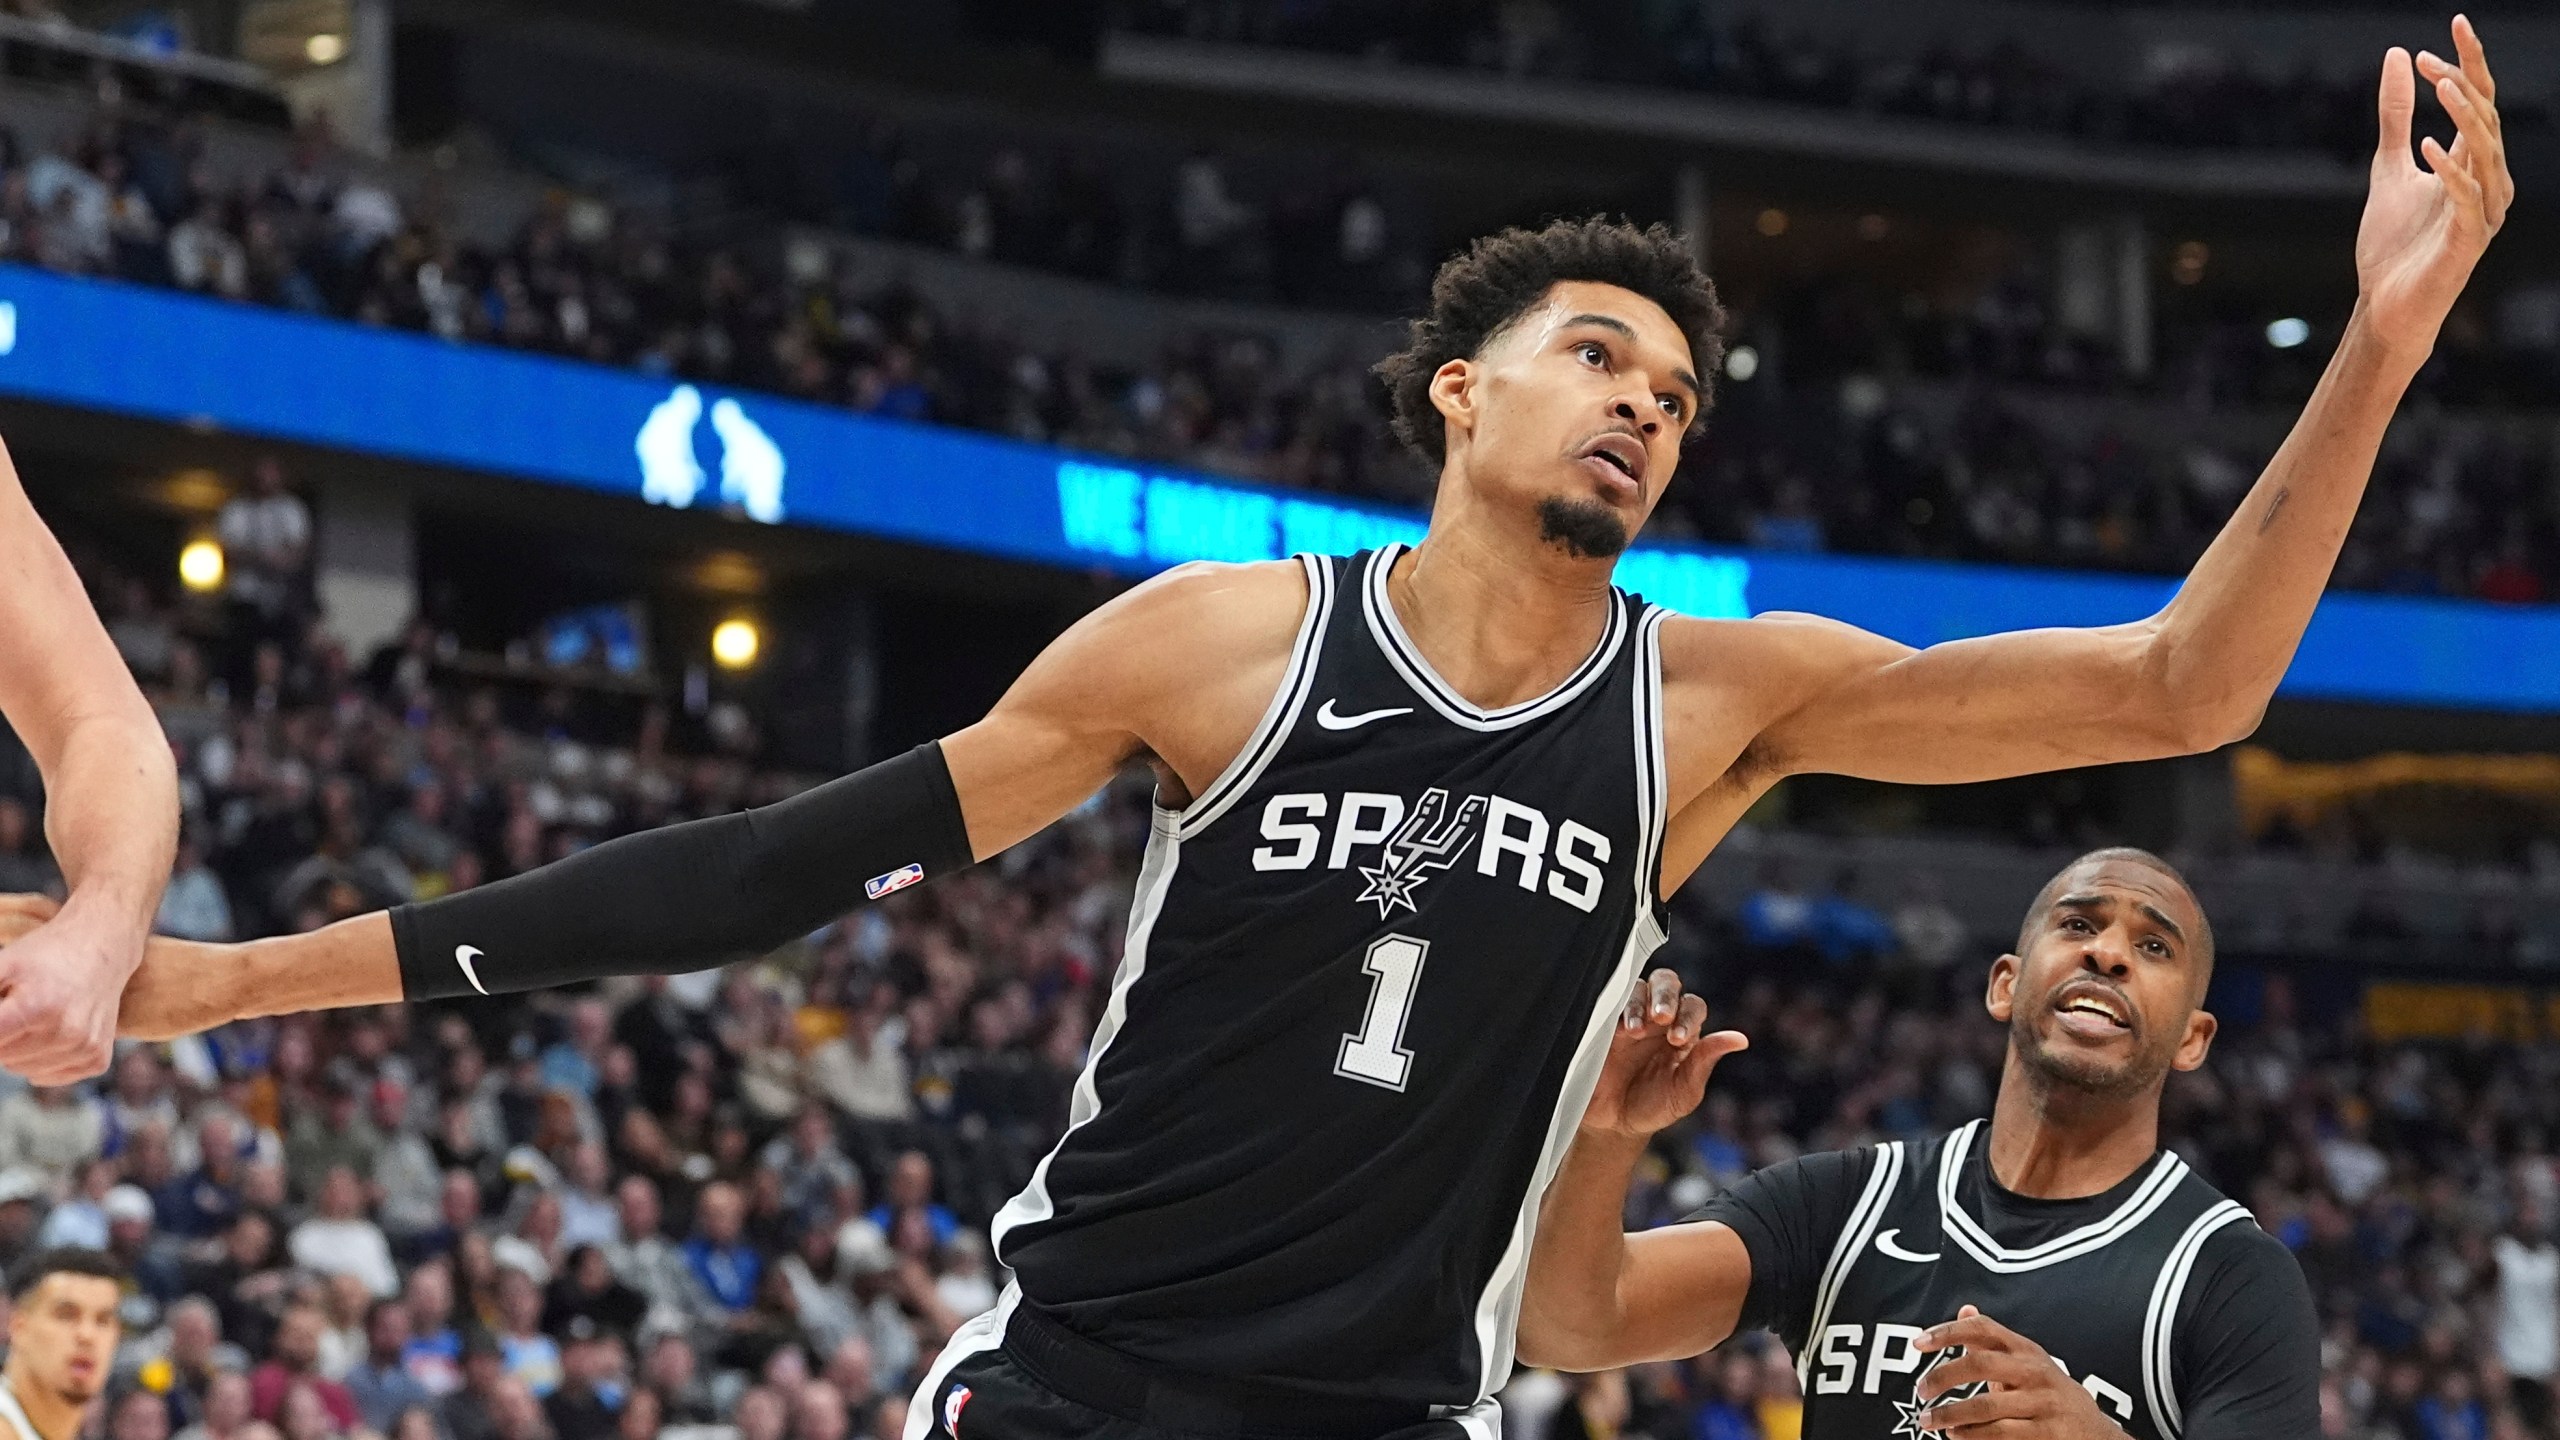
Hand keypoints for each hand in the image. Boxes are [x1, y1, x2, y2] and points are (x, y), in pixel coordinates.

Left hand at [0, 892, 139, 1082]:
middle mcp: (66, 1032)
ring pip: (20, 1069)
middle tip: (15, 1006)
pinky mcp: (97, 1059)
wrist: (102, 948)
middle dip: (0, 1034)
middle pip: (1, 1057)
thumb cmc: (44, 955)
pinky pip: (47, 1076)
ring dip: (18, 1048)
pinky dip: (41, 1060)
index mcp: (38, 1007)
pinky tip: (52, 1032)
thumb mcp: (4, 963)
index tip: (4, 1008)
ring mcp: (84, 1048)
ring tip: (34, 1017)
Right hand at [1578, 968, 1745, 1139]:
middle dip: (1665, 995)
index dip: (1688, 1016)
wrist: (1615, 1124)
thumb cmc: (1655, 1107)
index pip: (1692, 1006)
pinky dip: (1617, 1010)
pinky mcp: (1605, 1024)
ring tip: (1636, 1031)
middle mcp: (1658, 1018)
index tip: (1677, 1039)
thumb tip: (1741, 1039)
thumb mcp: (1684, 1090)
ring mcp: (1630, 1017)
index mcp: (1683, 1030)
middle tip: (1661, 1015)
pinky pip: (1610, 1003)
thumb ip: (1706, 1061)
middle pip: (1666, 982)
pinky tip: (1620, 1031)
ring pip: (1638, 987)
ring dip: (1639, 1003)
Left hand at [1913, 1307, 2127, 1437]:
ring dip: (1950, 1415)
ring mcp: (2042, 1402)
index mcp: (2025, 1350)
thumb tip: (1964, 1308)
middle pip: (1979, 1365)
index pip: (1983, 1328)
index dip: (1948, 1331)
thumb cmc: (2048, 1393)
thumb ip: (1993, 1341)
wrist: (2095, 1433)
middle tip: (1921, 1391)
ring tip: (1931, 1422)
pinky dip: (1972, 1435)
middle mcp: (2034, 1371)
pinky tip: (1957, 1436)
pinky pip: (2000, 1434)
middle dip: (1942, 1377)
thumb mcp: (2027, 1362)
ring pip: (1985, 1406)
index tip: (1919, 1342)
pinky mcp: (2047, 1433)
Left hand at [2356, 18, 2512, 356]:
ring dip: (2464, 118)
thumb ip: (2394, 116)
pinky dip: (2448, 172)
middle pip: (2485, 119)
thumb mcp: (2388, 168)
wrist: (2385, 305)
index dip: (2470, 61)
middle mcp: (2486, 181)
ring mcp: (2482, 212)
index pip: (2479, 100)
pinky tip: (2426, 147)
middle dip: (2465, 83)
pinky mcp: (2468, 241)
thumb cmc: (2394, 244)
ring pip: (2486, 153)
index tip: (2454, 23)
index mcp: (2470, 162)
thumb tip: (2398, 56)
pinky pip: (2466, 199)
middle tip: (2434, 57)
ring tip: (2441, 87)